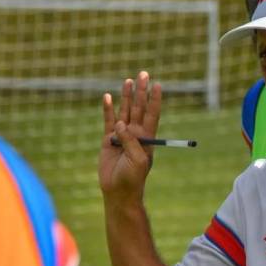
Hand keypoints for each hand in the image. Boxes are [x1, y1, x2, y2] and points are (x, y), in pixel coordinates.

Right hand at [99, 71, 161, 203]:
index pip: (152, 114)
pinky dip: (108, 109)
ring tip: (128, 80)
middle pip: (139, 108)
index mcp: (147, 137)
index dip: (155, 99)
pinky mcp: (108, 140)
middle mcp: (136, 133)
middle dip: (141, 91)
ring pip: (125, 110)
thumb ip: (131, 141)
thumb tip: (121, 124)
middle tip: (143, 74)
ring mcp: (122, 135)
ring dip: (126, 96)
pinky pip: (108, 121)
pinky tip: (107, 97)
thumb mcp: (138, 159)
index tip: (158, 85)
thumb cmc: (133, 178)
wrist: (118, 191)